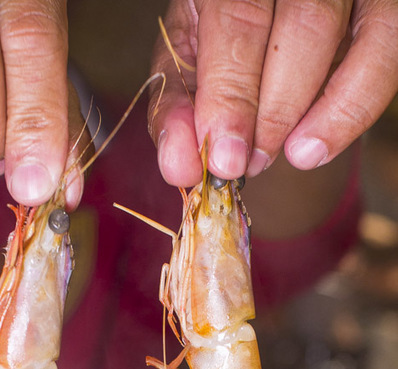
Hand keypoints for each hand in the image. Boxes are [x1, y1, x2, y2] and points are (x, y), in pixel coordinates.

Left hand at [150, 0, 397, 186]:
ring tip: (286, 156)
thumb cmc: (221, 32)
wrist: (267, 9)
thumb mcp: (188, 55)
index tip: (224, 158)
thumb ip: (178, 105)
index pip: (238, 18)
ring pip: (344, 37)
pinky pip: (386, 50)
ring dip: (312, 113)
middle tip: (250, 164)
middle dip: (270, 111)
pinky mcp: (384, 5)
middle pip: (297, 27)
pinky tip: (317, 146)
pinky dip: (354, 107)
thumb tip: (181, 166)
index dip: (231, 95)